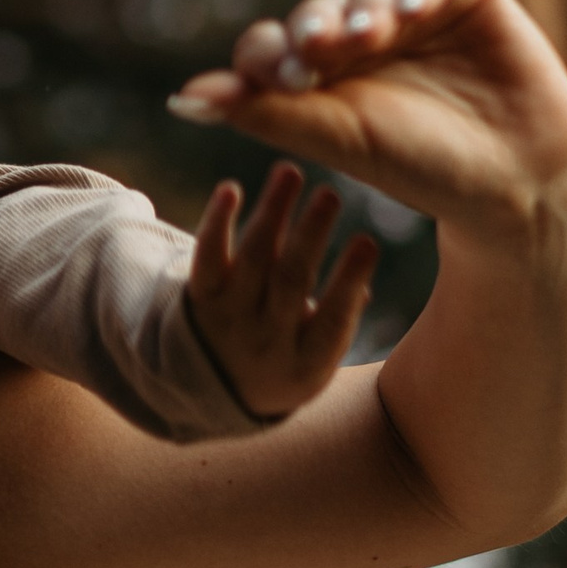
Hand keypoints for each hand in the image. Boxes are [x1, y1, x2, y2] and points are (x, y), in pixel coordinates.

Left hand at [169, 0, 566, 245]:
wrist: (513, 177)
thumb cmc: (421, 167)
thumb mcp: (337, 138)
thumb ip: (263, 112)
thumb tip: (179, 100)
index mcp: (314, 73)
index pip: (269, 47)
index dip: (269, 58)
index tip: (282, 82)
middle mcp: (355, 35)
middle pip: (314, 14)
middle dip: (314, 30)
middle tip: (318, 52)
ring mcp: (408, 8)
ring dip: (364, 10)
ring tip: (371, 36)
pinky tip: (412, 8)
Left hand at [185, 164, 377, 423]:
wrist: (212, 394)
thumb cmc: (286, 363)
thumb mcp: (317, 360)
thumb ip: (340, 320)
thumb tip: (363, 286)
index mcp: (306, 364)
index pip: (332, 321)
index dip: (349, 281)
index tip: (368, 241)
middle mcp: (264, 342)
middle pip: (289, 282)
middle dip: (310, 235)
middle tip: (330, 194)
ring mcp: (228, 320)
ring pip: (252, 259)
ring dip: (273, 212)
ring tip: (290, 173)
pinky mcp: (198, 298)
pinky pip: (207, 257)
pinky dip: (218, 222)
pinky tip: (231, 190)